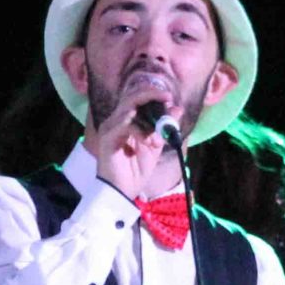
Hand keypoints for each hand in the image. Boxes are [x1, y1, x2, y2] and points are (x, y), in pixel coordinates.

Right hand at [88, 69, 175, 197]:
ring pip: (129, 108)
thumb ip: (164, 126)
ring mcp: (109, 128)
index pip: (136, 97)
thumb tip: (178, 107)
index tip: (169, 96)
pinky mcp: (106, 138)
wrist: (123, 192)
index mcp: (124, 120)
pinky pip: (124, 125)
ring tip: (157, 139)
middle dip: (151, 94)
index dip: (152, 93)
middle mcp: (114, 121)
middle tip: (166, 98)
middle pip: (131, 97)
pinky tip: (149, 143)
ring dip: (149, 121)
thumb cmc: (135, 170)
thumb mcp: (156, 144)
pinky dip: (140, 131)